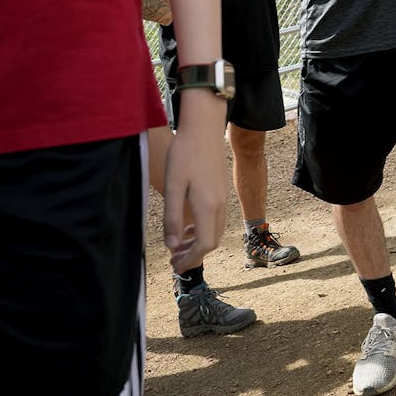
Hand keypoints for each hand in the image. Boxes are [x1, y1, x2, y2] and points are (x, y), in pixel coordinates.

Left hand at [160, 90, 227, 272]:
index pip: (204, 245)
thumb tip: (173, 246)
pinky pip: (215, 219)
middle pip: (212, 241)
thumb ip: (172, 219)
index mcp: (207, 206)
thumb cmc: (184, 154)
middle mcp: (219, 205)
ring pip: (215, 230)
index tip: (175, 267)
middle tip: (174, 262)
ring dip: (198, 243)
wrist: (204, 128)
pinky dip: (202, 229)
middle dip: (194, 255)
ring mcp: (222, 197)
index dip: (190, 260)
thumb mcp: (172, 187)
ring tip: (178, 246)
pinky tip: (187, 226)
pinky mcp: (220, 190)